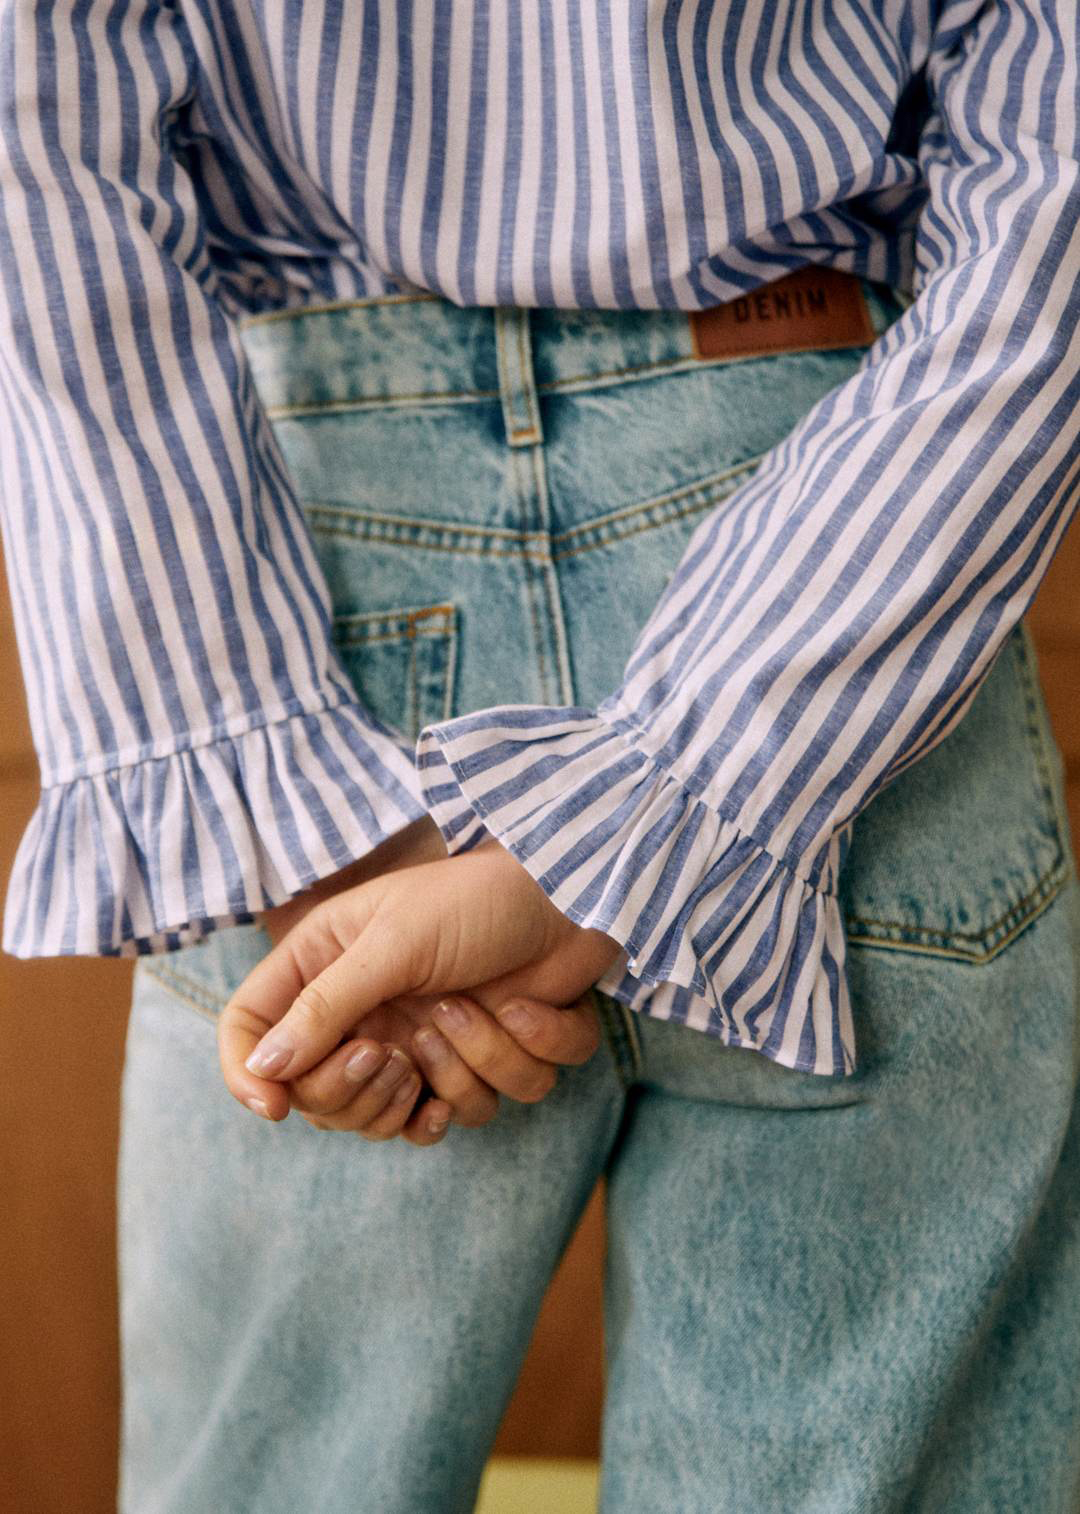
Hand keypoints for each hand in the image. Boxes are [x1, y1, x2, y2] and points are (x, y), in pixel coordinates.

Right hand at [218, 837, 620, 1133]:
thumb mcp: (393, 943)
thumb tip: (264, 1068)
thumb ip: (325, 1006)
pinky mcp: (483, 1061)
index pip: (252, 1033)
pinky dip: (515, 1060)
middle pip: (327, 1101)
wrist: (569, 895)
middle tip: (396, 1052)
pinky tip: (522, 1014)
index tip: (274, 1109)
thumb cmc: (475, 900)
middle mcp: (366, 1015)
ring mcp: (423, 1044)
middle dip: (367, 1089)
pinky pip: (485, 1106)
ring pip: (411, 1117)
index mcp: (324, 970)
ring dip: (457, 1068)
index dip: (249, 1077)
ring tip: (471, 1009)